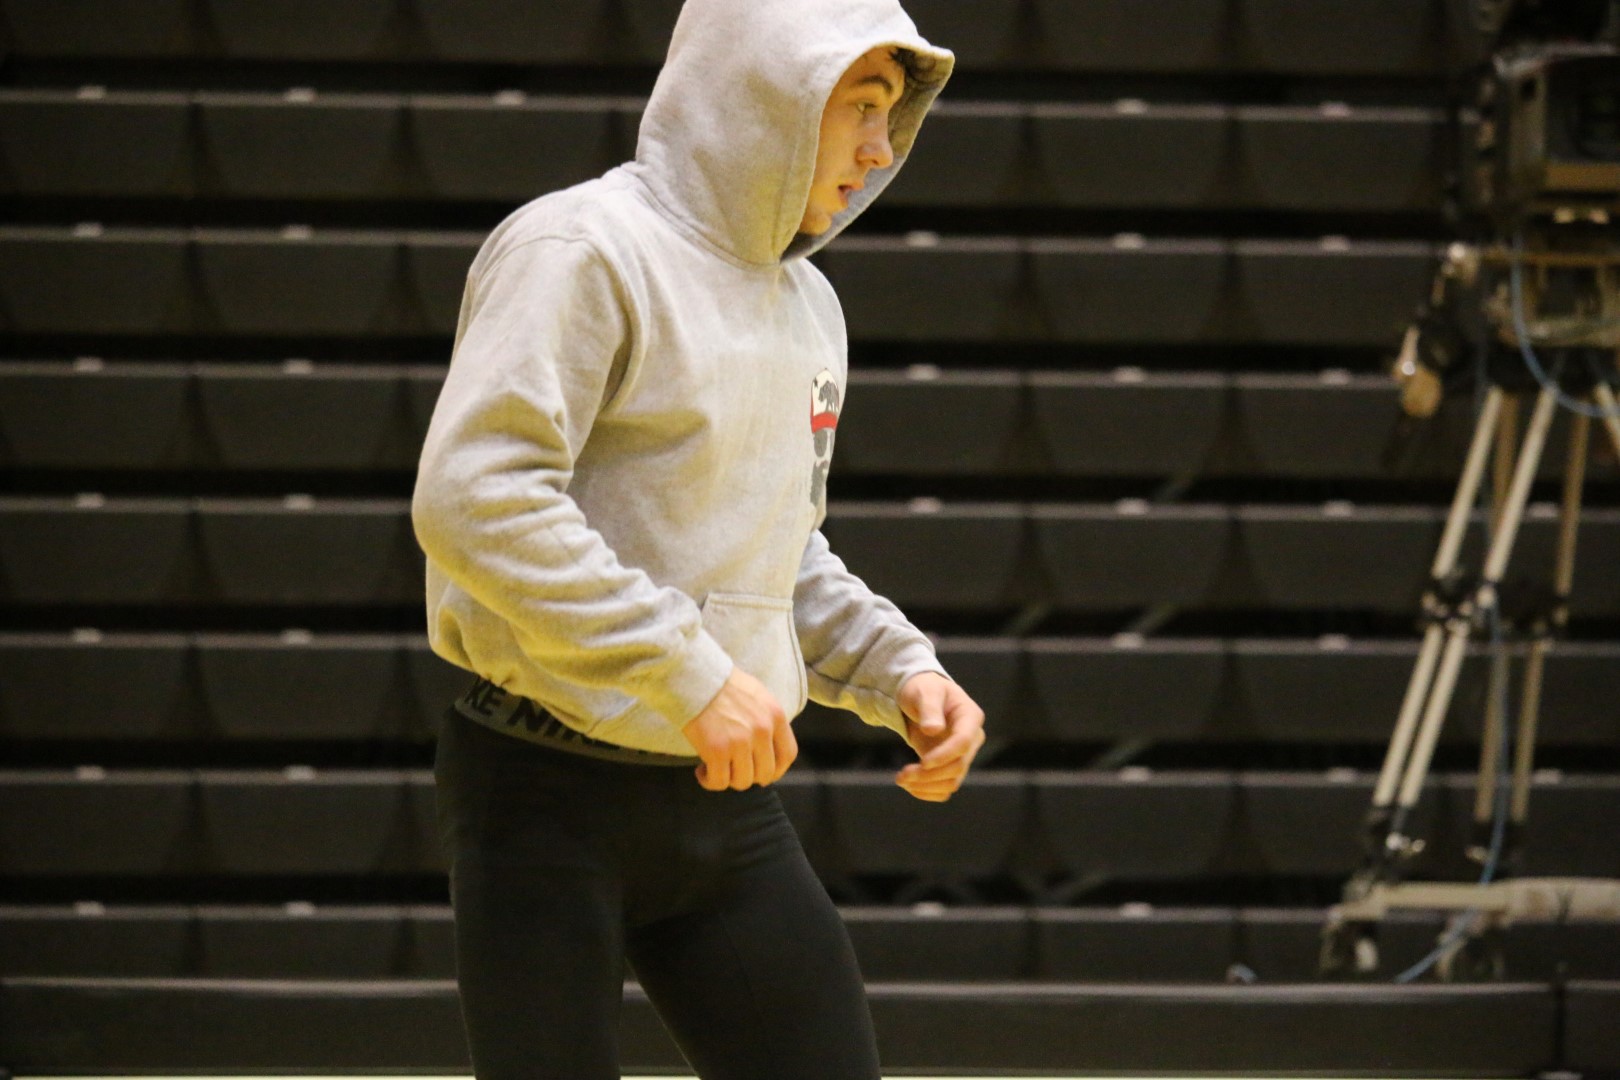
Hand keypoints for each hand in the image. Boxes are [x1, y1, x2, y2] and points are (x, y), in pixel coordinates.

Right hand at [681, 667, 797, 791]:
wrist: (695, 676)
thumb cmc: (722, 684)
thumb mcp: (758, 695)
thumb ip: (767, 719)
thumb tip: (768, 744)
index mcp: (775, 716)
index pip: (788, 755)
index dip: (776, 770)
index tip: (763, 773)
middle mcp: (762, 731)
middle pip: (765, 773)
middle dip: (749, 776)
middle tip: (734, 769)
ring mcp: (740, 742)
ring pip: (742, 781)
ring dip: (728, 779)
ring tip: (715, 768)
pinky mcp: (717, 750)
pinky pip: (719, 781)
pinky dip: (709, 781)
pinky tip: (702, 771)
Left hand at [895, 672, 984, 801]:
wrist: (919, 698)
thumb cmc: (923, 689)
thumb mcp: (925, 691)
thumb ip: (929, 709)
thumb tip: (933, 730)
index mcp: (970, 717)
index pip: (963, 742)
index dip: (945, 755)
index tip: (923, 763)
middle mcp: (971, 739)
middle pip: (957, 767)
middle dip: (929, 775)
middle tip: (901, 775)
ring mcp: (962, 755)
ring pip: (951, 782)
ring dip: (925, 786)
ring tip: (901, 779)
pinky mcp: (950, 767)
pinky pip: (944, 788)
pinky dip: (927, 792)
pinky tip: (909, 786)